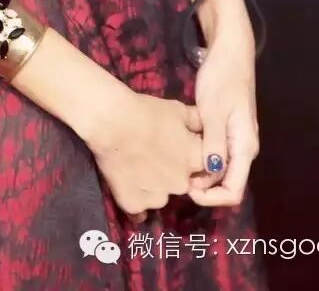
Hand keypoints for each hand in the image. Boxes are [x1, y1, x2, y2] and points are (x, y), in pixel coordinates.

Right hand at [84, 77, 204, 222]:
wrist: (110, 120)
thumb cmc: (145, 111)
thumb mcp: (177, 109)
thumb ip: (197, 121)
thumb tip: (207, 126)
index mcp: (195, 160)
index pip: (204, 166)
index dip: (189, 155)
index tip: (176, 145)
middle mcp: (181, 184)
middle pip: (181, 181)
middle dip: (172, 171)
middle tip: (154, 153)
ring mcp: (158, 198)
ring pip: (161, 195)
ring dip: (154, 185)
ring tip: (136, 165)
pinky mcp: (134, 205)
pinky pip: (139, 208)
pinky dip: (135, 199)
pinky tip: (127, 182)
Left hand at [185, 23, 260, 207]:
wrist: (229, 52)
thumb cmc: (222, 78)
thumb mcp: (214, 111)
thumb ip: (213, 143)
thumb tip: (210, 172)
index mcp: (245, 148)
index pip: (233, 191)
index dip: (211, 198)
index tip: (187, 188)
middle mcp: (244, 149)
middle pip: (226, 183)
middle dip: (202, 186)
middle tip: (175, 172)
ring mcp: (236, 140)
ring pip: (219, 169)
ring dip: (199, 172)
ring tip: (175, 161)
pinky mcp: (227, 130)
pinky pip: (215, 153)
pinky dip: (200, 156)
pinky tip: (182, 147)